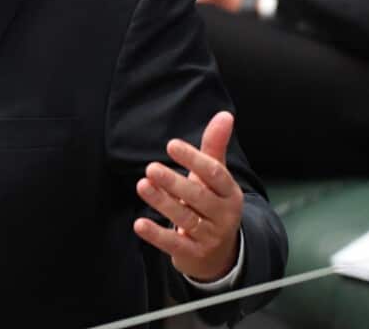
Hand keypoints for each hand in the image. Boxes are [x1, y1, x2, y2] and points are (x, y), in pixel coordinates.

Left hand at [134, 111, 243, 281]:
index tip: (171, 145)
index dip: (194, 159)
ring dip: (162, 202)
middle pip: (199, 197)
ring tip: (142, 186)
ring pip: (185, 218)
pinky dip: (156, 235)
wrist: (220, 253)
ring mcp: (210, 236)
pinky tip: (139, 224)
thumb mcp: (216, 178)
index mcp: (230, 192)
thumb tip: (224, 114)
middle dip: (174, 182)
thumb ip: (215, 147)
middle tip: (150, 168)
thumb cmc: (212, 204)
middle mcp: (223, 215)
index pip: (214, 174)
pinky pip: (174, 243)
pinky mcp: (193, 253)